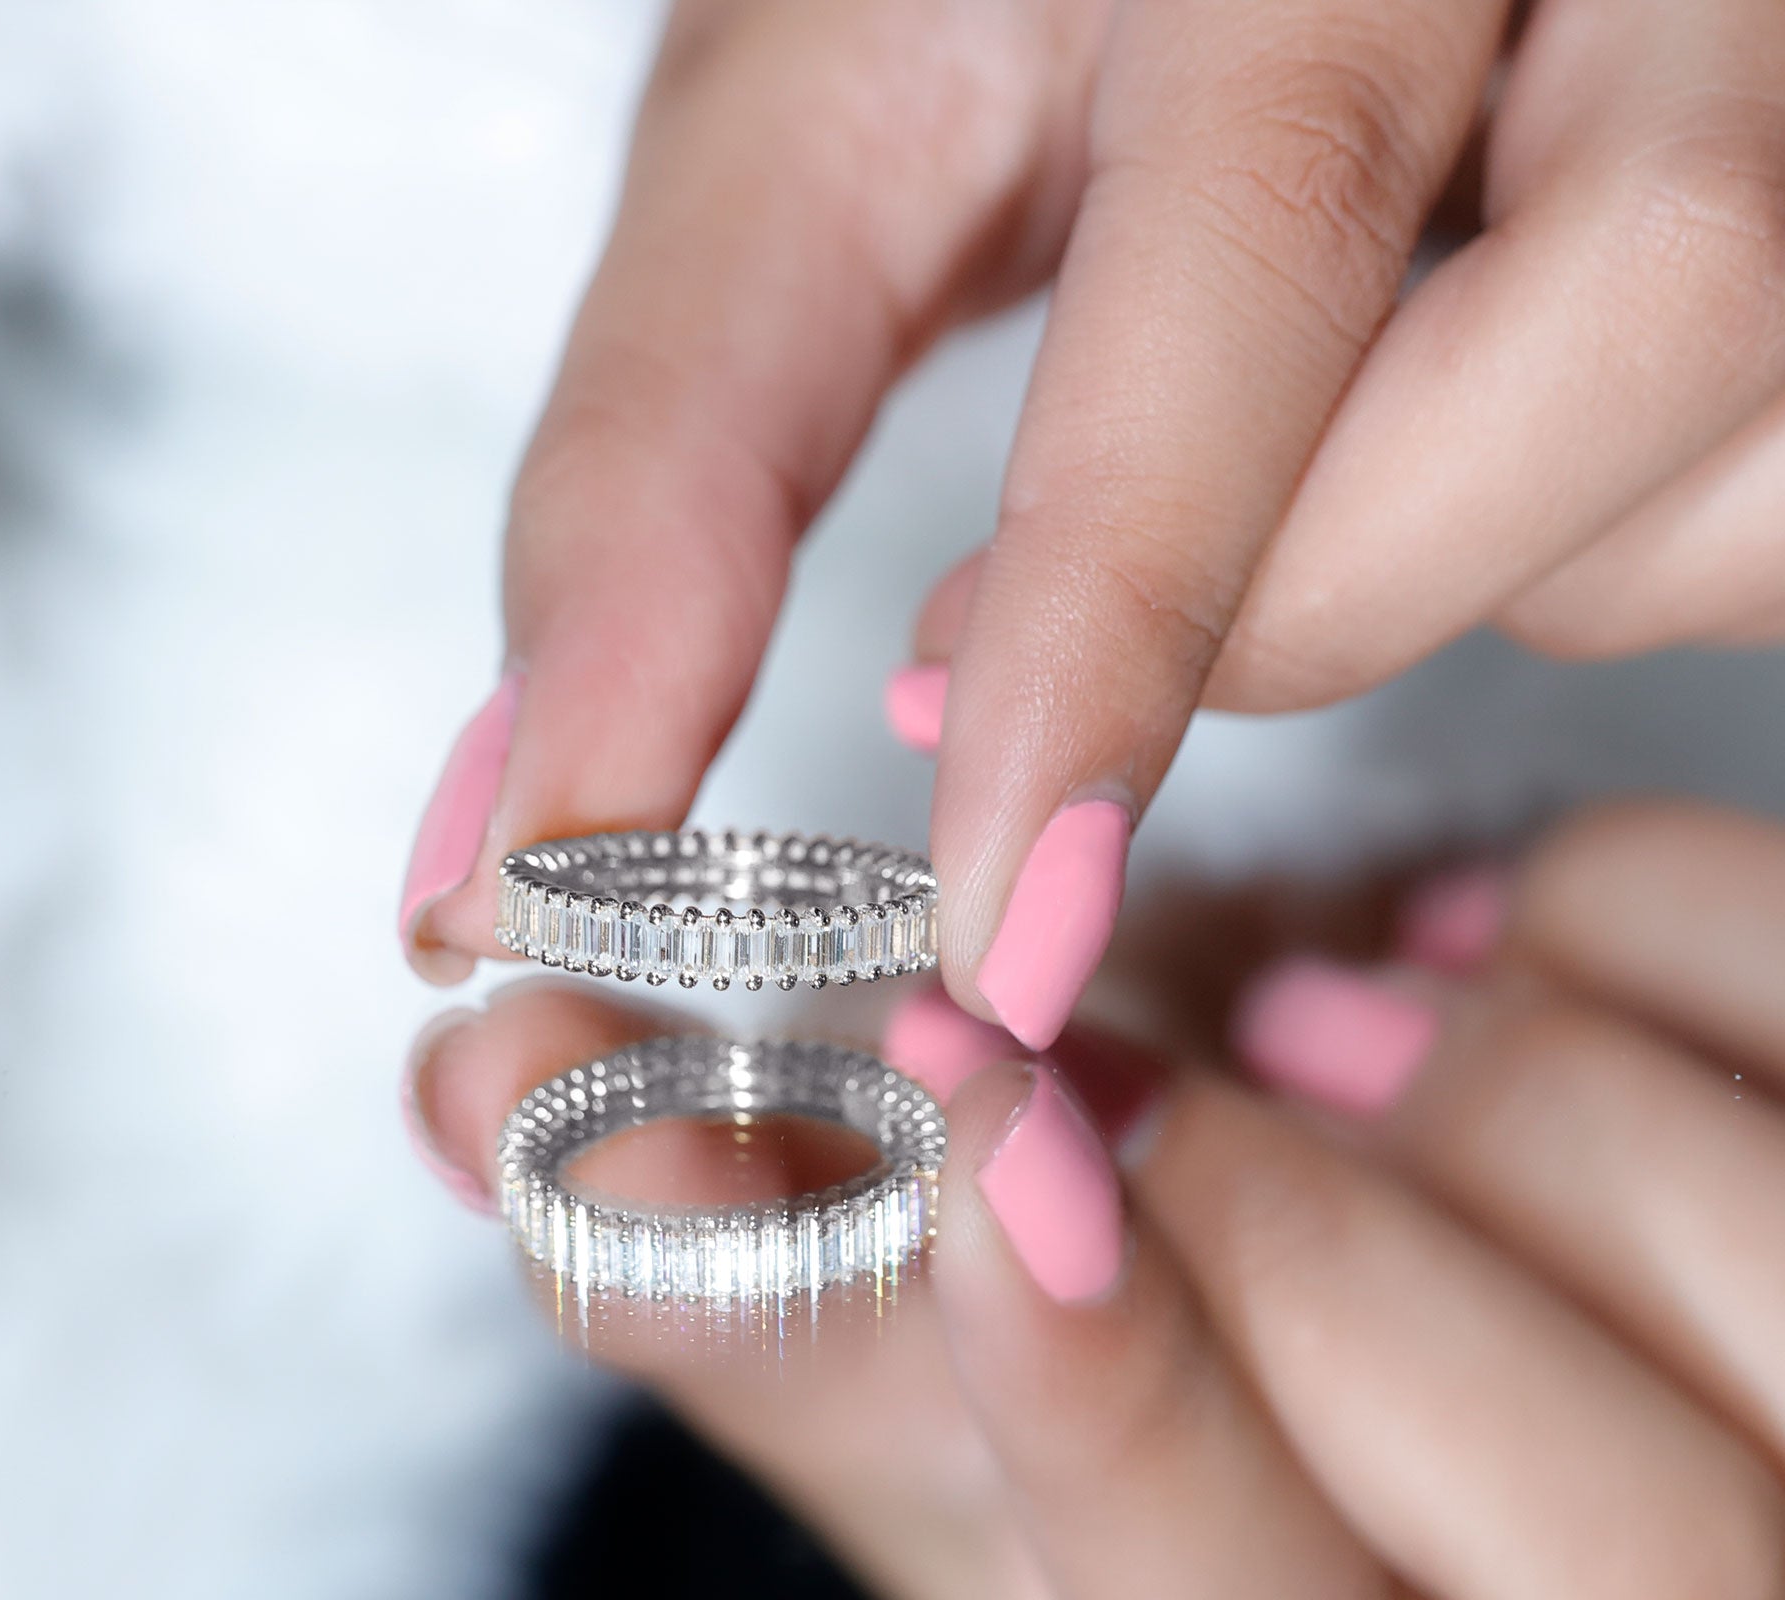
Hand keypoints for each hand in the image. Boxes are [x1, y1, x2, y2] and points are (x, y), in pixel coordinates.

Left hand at [400, 0, 1784, 1051]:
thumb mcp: (798, 154)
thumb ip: (664, 475)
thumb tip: (524, 827)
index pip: (1273, 229)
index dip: (1139, 614)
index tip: (1000, 926)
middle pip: (1633, 306)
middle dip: (1324, 589)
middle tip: (1060, 664)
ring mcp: (1778, 36)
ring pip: (1739, 441)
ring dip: (1472, 571)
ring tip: (1285, 499)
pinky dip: (1599, 558)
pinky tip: (1450, 474)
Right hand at [407, 799, 1784, 1599]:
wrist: (1387, 1394)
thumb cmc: (1150, 1483)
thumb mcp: (945, 1449)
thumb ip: (748, 1290)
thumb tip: (486, 1092)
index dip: (1117, 1416)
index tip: (960, 1126)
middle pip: (1627, 1569)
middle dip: (1327, 1254)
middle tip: (1142, 1066)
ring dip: (1507, 1090)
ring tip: (1315, 1008)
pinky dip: (1650, 934)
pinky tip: (1479, 945)